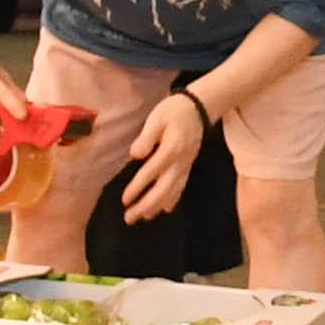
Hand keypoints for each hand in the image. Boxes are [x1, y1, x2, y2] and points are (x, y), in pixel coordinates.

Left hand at [116, 89, 209, 222]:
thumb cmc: (175, 110)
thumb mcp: (158, 117)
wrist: (200, 107)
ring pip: (173, 191)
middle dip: (146, 205)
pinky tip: (165, 209)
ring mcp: (186, 165)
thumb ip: (147, 137)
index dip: (138, 187)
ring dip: (157, 206)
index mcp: (172, 148)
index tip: (125, 200)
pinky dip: (173, 200)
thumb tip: (135, 155)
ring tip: (143, 218)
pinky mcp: (188, 166)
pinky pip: (181, 187)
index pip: (152, 172)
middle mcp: (181, 161)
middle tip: (129, 218)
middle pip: (164, 188)